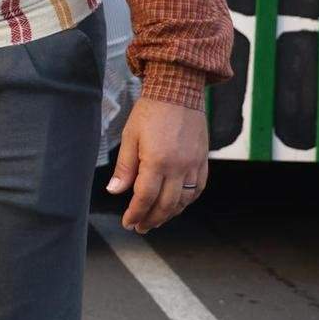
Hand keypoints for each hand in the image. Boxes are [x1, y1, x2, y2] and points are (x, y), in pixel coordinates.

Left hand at [107, 95, 209, 232]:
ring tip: (156, 219)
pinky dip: (187, 201)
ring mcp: (194, 164)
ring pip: (184, 200)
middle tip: (140, 227)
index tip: (128, 223)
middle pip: (166, 204)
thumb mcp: (130, 137)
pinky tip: (177, 205)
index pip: (145, 197)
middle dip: (152, 219)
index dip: (136, 213)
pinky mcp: (203, 160)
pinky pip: (198, 188)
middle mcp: (179, 167)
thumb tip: (115, 191)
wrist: (178, 92)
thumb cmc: (150, 112)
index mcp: (157, 161)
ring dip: (170, 214)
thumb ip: (125, 167)